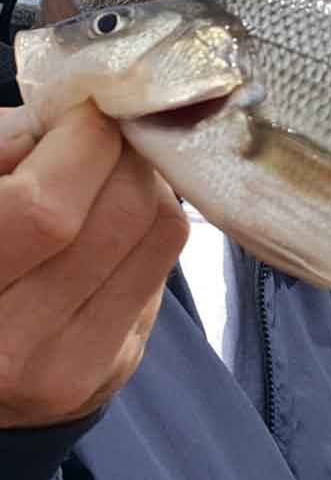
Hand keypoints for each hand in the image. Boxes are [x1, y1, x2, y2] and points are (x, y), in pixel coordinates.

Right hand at [0, 103, 188, 427]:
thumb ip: (5, 148)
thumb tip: (84, 116)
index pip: (47, 210)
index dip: (84, 142)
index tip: (86, 111)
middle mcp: (10, 347)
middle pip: (123, 216)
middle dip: (127, 155)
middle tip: (110, 135)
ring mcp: (71, 367)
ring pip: (160, 235)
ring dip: (150, 183)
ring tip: (115, 170)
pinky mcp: (115, 367)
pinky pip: (164, 266)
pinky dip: (153, 225)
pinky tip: (120, 219)